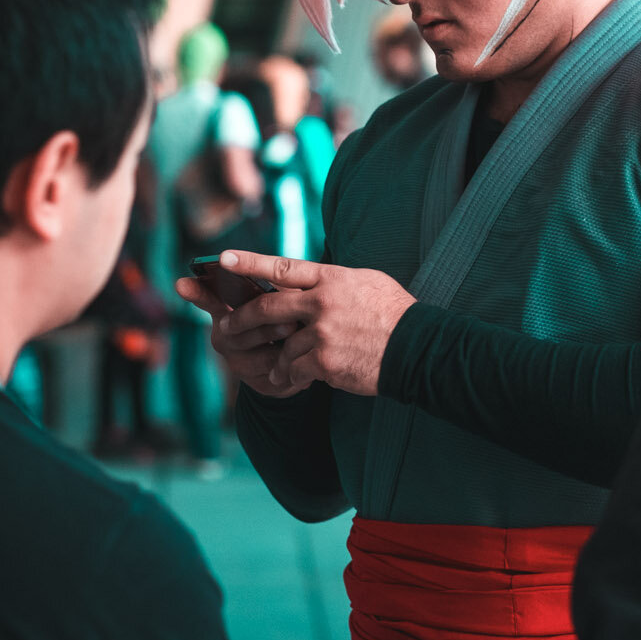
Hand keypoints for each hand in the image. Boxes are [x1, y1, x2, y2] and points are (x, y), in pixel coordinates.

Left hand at [176, 252, 414, 397]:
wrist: (417, 348)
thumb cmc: (395, 313)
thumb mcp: (366, 282)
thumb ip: (334, 281)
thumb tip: (311, 281)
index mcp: (332, 279)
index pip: (282, 267)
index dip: (250, 262)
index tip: (223, 258)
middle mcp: (322, 302)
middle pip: (269, 308)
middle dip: (242, 318)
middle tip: (227, 326)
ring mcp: (322, 332)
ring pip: (282, 346)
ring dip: (278, 360)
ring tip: (279, 370)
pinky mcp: (325, 361)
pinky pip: (294, 370)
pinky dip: (291, 377)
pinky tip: (293, 381)